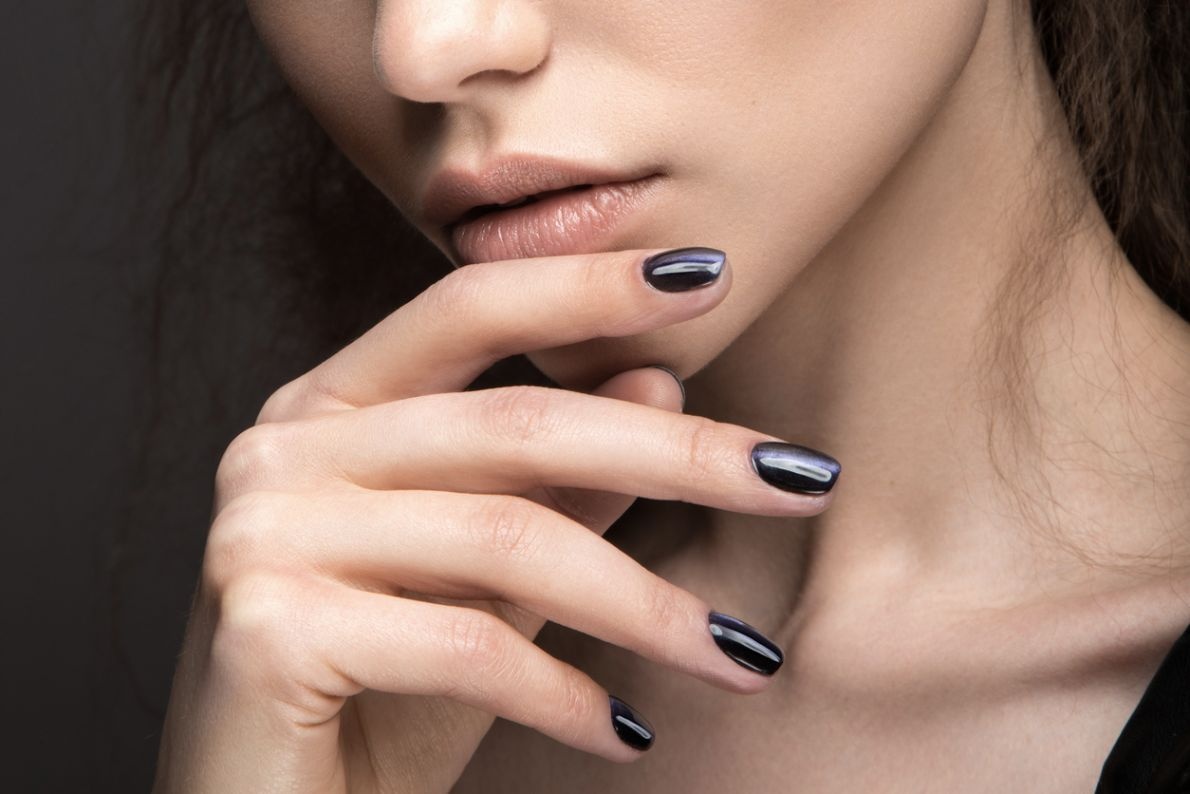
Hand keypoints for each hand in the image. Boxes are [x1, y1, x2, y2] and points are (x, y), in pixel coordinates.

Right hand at [151, 247, 835, 792]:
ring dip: (649, 607)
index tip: (709, 273)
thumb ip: (557, 483)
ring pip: (509, 539)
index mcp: (329, 408)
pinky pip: (466, 644)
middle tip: (802, 480)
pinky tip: (626, 734)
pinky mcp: (266, 624)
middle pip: (519, 422)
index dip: (590, 287)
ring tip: (742, 657)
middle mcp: (285, 448)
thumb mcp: (486, 583)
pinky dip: (565, 694)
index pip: (468, 306)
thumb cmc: (376, 693)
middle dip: (681, 456)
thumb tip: (661, 382)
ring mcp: (264, 530)